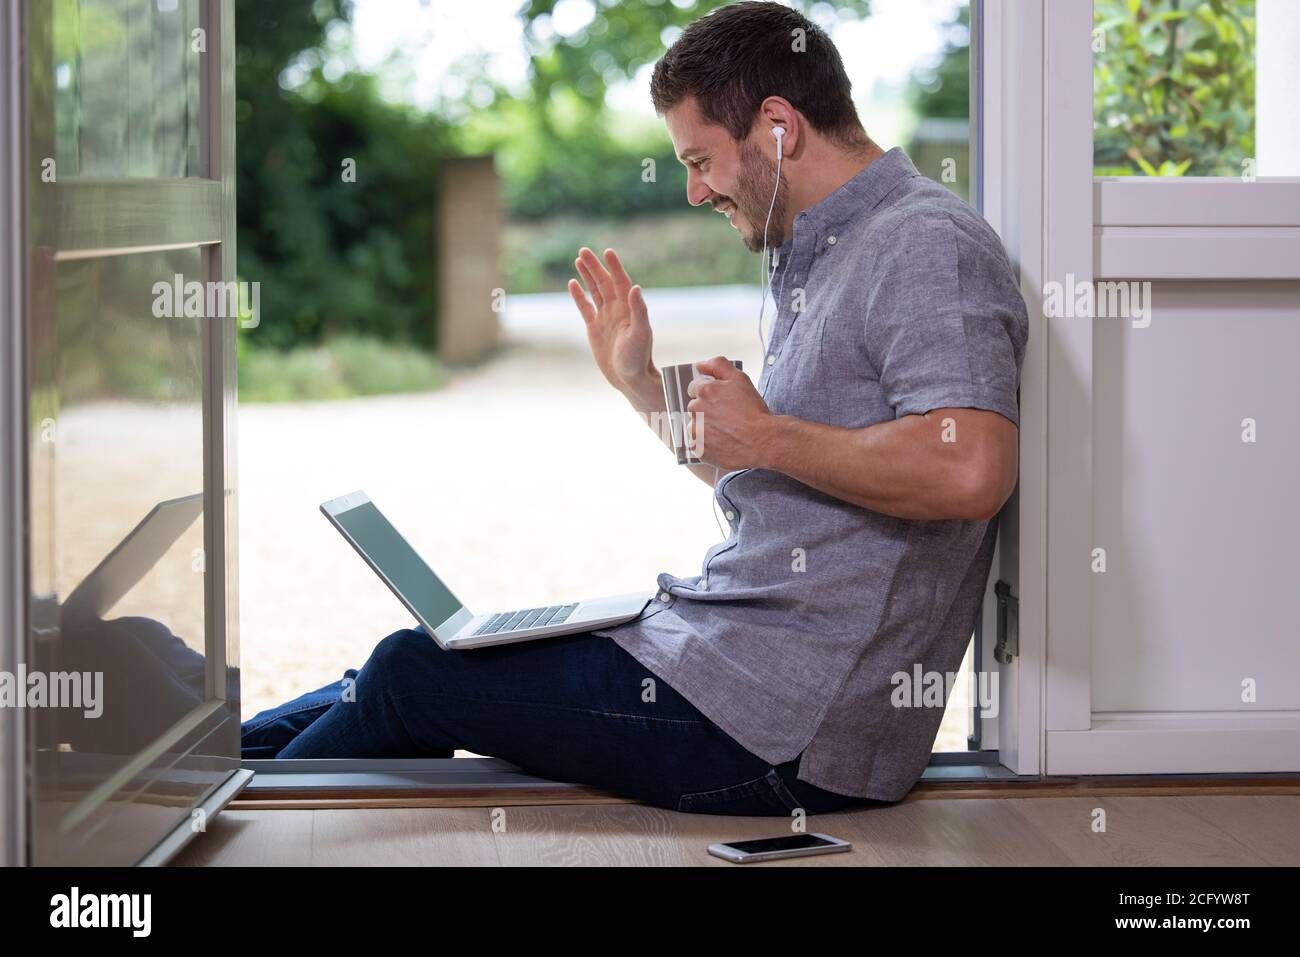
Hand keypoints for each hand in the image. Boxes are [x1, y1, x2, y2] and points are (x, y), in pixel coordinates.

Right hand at [568, 247, 658, 404]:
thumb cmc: (638, 358)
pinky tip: (573, 283)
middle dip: (594, 266)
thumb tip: (635, 287)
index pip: (621, 281)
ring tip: (579, 259)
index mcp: (629, 308)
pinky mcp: (594, 329)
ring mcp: (605, 318)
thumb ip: (639, 310)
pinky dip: (579, 296)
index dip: (614, 267)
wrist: (629, 379)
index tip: (607, 252)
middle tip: (583, 250)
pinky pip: (585, 308)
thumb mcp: (640, 333)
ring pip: (594, 291)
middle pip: (604, 282)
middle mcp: (617, 310)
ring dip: (587, 275)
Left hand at [685, 356, 776, 471]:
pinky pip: (697, 444)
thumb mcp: (740, 379)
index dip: (709, 394)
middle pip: (694, 407)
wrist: (762, 440)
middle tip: (727, 417)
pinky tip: (722, 442)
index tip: (721, 402)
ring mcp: (696, 431)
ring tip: (726, 431)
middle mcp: (696, 410)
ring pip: (694, 425)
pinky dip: (706, 444)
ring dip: (705, 427)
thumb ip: (717, 365)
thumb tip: (699, 365)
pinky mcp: (698, 448)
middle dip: (706, 410)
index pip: (695, 388)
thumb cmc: (753, 410)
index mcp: (705, 391)